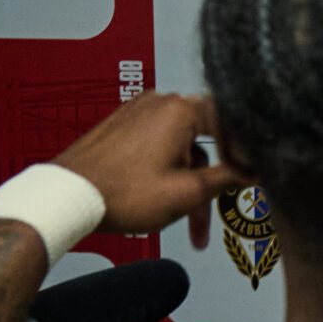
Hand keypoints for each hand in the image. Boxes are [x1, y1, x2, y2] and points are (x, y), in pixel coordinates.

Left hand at [53, 93, 246, 246]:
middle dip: (212, 179)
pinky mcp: (122, 126)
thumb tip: (252, 171)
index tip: (250, 178)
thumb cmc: (122, 193)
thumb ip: (227, 178)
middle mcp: (159, 103)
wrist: (69, 197)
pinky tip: (164, 198)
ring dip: (188, 180)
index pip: (231, 122)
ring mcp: (137, 113)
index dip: (245, 154)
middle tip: (214, 210)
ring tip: (184, 218)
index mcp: (180, 109)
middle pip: (204, 139)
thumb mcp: (188, 193)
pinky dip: (167, 170)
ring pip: (181, 146)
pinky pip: (158, 145)